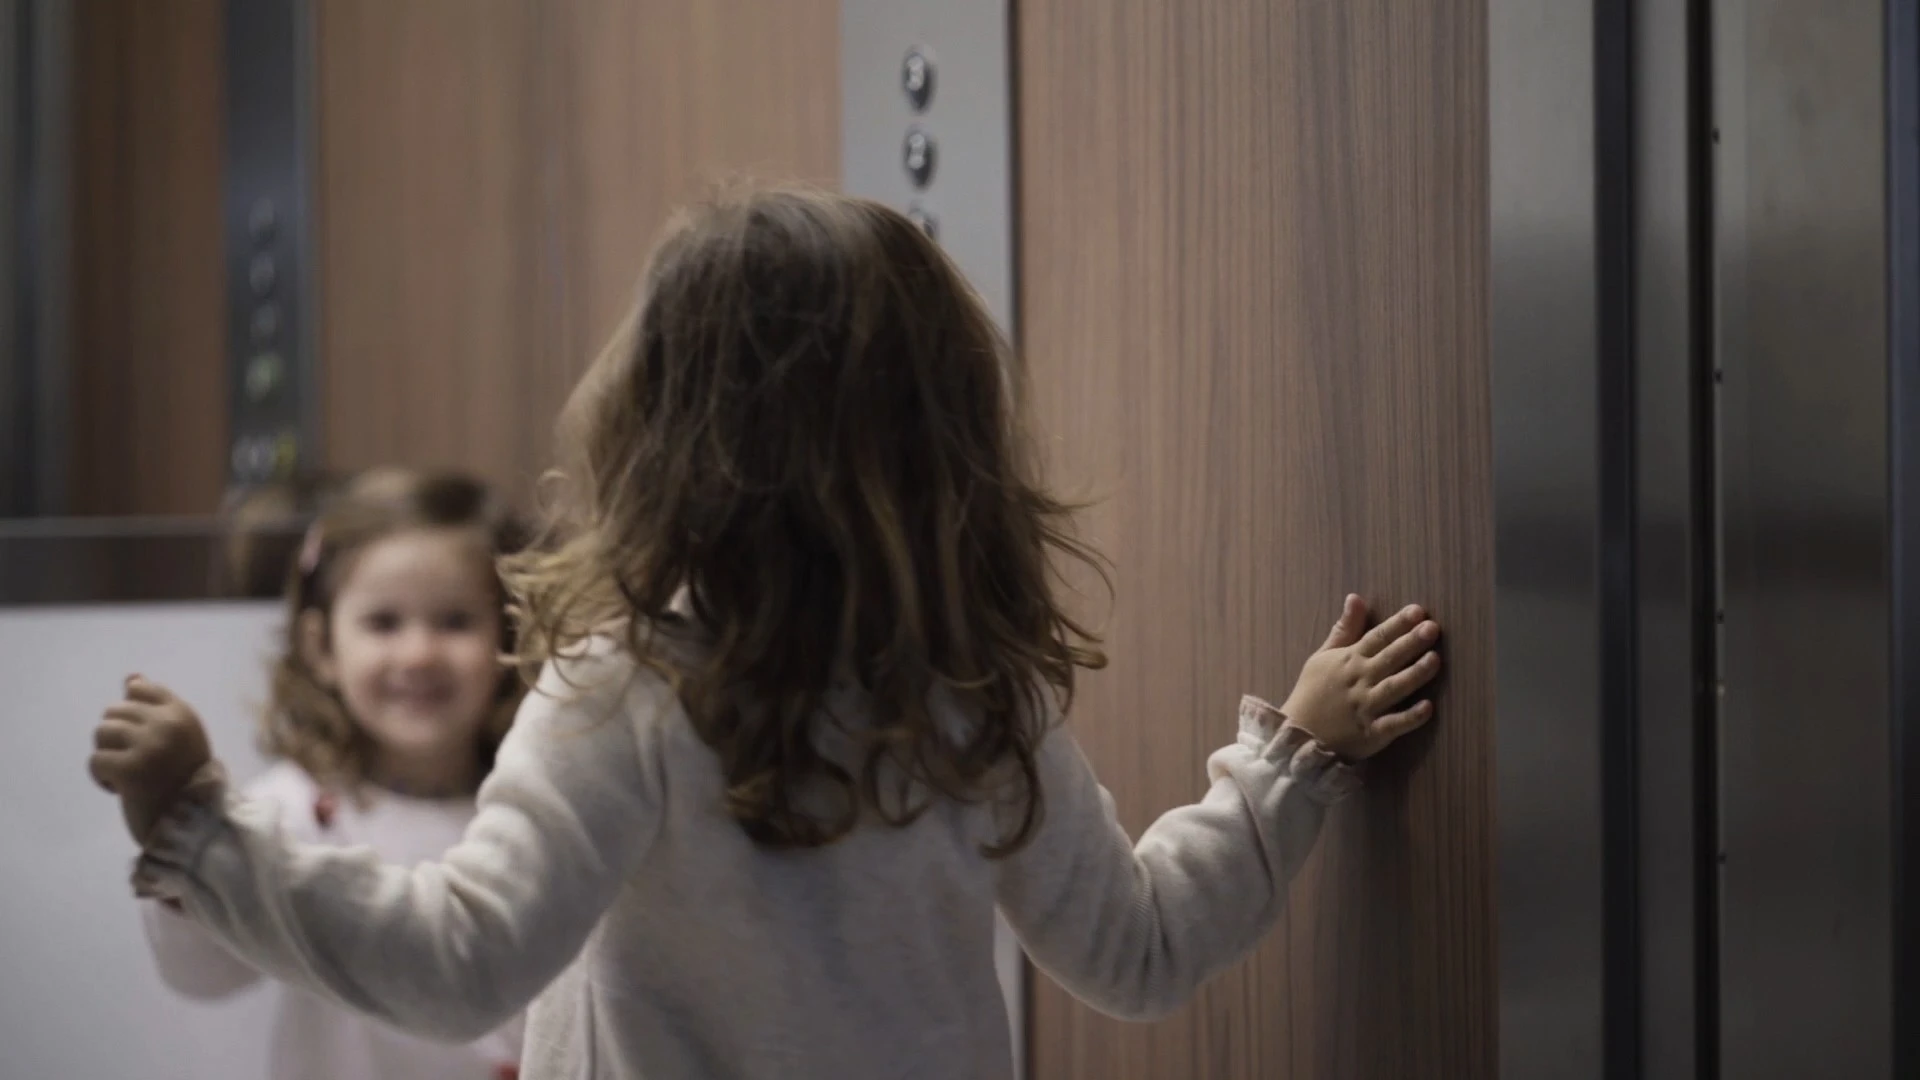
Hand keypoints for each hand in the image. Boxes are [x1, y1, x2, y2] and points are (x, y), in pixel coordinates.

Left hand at [88, 675, 213, 843]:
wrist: (193, 822)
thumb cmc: (184, 778)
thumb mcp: (178, 736)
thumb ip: (155, 707)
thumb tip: (130, 677)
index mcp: (182, 714)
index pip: (141, 689)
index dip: (130, 712)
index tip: (140, 736)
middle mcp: (166, 724)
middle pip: (114, 711)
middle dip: (116, 736)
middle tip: (134, 760)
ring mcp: (148, 746)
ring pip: (101, 732)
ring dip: (107, 754)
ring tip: (126, 773)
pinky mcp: (130, 769)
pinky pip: (95, 760)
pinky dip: (101, 776)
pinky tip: (120, 788)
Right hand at [1280, 595, 1441, 759]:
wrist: (1297, 734)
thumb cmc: (1312, 692)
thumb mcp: (1323, 656)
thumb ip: (1344, 628)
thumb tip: (1355, 597)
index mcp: (1349, 660)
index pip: (1377, 637)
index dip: (1397, 624)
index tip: (1418, 611)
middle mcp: (1359, 681)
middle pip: (1389, 658)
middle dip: (1411, 643)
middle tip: (1432, 628)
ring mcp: (1366, 707)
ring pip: (1394, 688)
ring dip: (1415, 674)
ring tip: (1435, 659)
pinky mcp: (1371, 733)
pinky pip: (1393, 724)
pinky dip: (1410, 717)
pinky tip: (1428, 708)